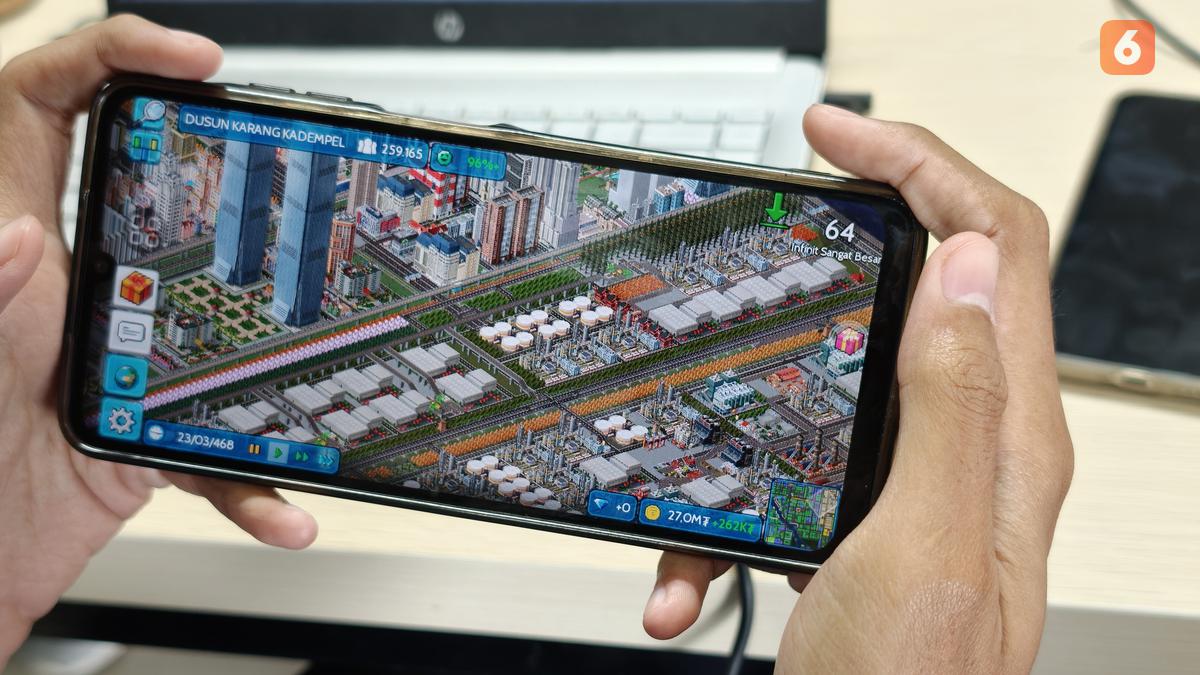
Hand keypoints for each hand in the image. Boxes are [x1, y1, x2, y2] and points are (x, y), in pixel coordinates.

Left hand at [0, 16, 317, 661]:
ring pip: (221, 308)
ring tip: (319, 319)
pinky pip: (228, 443)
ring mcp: (130, 357)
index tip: (188, 59)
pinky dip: (258, 483)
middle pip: (158, 187)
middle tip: (282, 165)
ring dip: (275, 323)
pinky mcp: (158, 430)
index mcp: (18, 248)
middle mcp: (82, 290)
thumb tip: (20, 236)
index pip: (41, 105)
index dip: (109, 55)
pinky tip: (281, 507)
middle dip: (223, 160)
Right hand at [643, 104, 1073, 671]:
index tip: (840, 138)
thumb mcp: (921, 542)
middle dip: (844, 236)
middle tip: (782, 202)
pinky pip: (785, 476)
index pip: (995, 248)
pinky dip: (721, 516)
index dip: (924, 166)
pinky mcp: (861, 523)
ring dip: (744, 411)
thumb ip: (951, 401)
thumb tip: (964, 265)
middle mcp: (970, 450)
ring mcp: (913, 485)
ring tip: (683, 448)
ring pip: (831, 384)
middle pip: (922, 288)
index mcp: (1004, 437)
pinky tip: (685, 571)